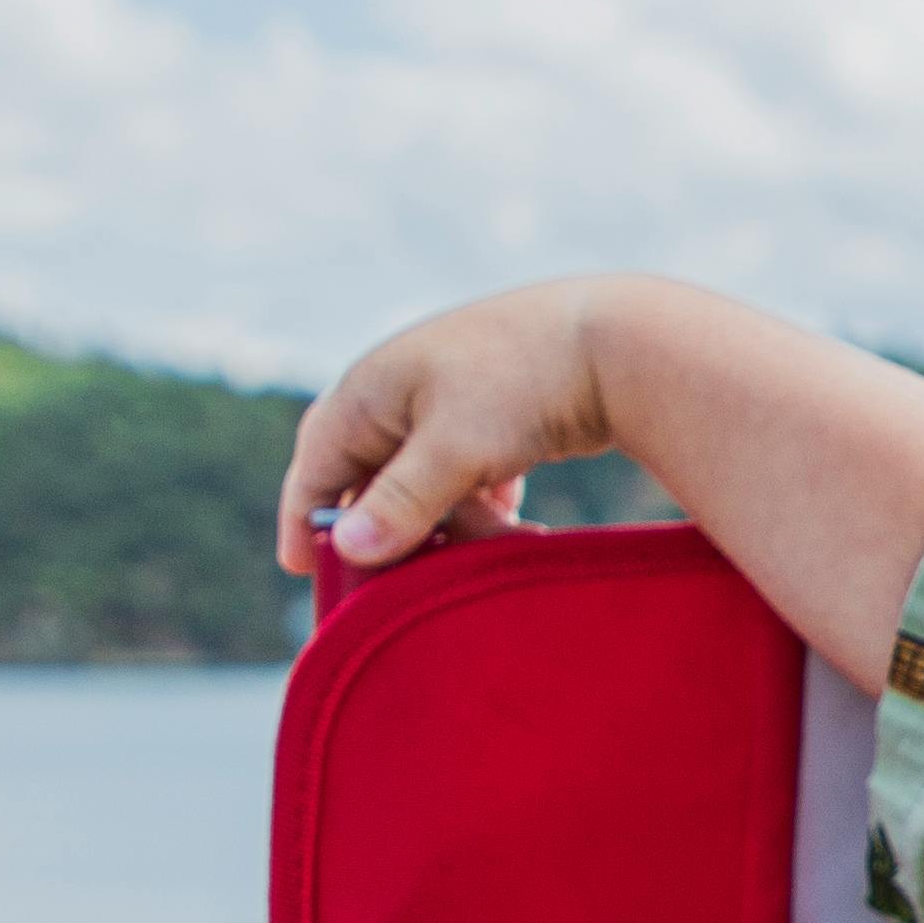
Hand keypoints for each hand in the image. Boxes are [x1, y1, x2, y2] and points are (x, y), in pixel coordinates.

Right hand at [277, 280, 611, 574]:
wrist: (618, 341)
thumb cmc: (523, 386)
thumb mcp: (455, 451)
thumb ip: (400, 504)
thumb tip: (347, 547)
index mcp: (371, 389)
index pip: (318, 465)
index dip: (307, 520)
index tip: (304, 570)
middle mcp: (400, 391)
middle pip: (370, 480)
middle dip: (391, 530)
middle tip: (399, 581)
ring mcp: (448, 401)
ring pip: (425, 486)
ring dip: (450, 523)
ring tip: (498, 539)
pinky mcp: (494, 417)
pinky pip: (466, 477)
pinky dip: (482, 506)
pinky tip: (513, 517)